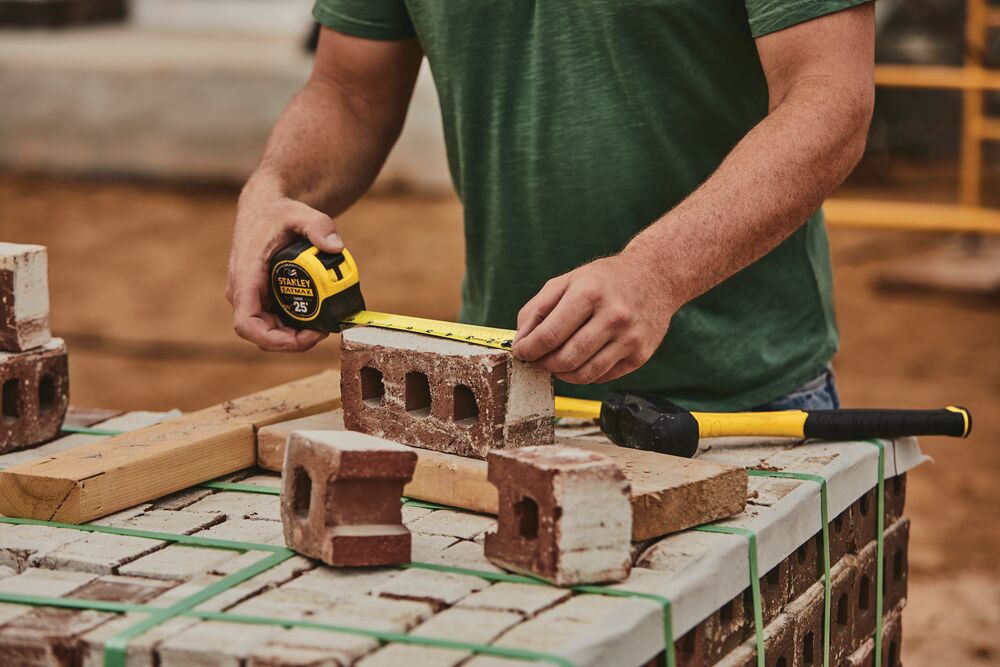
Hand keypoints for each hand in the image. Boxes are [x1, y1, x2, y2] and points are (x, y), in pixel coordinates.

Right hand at [226, 178, 340, 351]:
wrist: (265, 207)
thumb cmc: (277, 212)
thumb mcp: (299, 213)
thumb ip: (318, 226)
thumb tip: (336, 246)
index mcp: (245, 276)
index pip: (247, 322)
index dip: (273, 339)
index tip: (304, 337)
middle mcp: (243, 292)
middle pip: (261, 334)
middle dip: (292, 341)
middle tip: (323, 332)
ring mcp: (251, 297)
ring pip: (268, 331)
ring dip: (294, 337)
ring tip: (323, 327)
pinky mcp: (261, 297)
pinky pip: (274, 322)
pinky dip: (294, 327)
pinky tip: (317, 320)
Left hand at [511, 252, 677, 383]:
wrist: (655, 277)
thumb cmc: (603, 280)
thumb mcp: (566, 281)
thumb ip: (537, 310)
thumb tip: (520, 343)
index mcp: (590, 293)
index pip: (550, 335)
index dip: (528, 349)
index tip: (521, 352)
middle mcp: (613, 316)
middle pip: (565, 359)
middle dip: (543, 364)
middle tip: (537, 360)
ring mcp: (630, 338)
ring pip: (584, 374)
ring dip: (562, 374)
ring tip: (555, 362)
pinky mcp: (640, 355)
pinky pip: (602, 377)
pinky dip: (584, 374)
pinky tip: (580, 360)